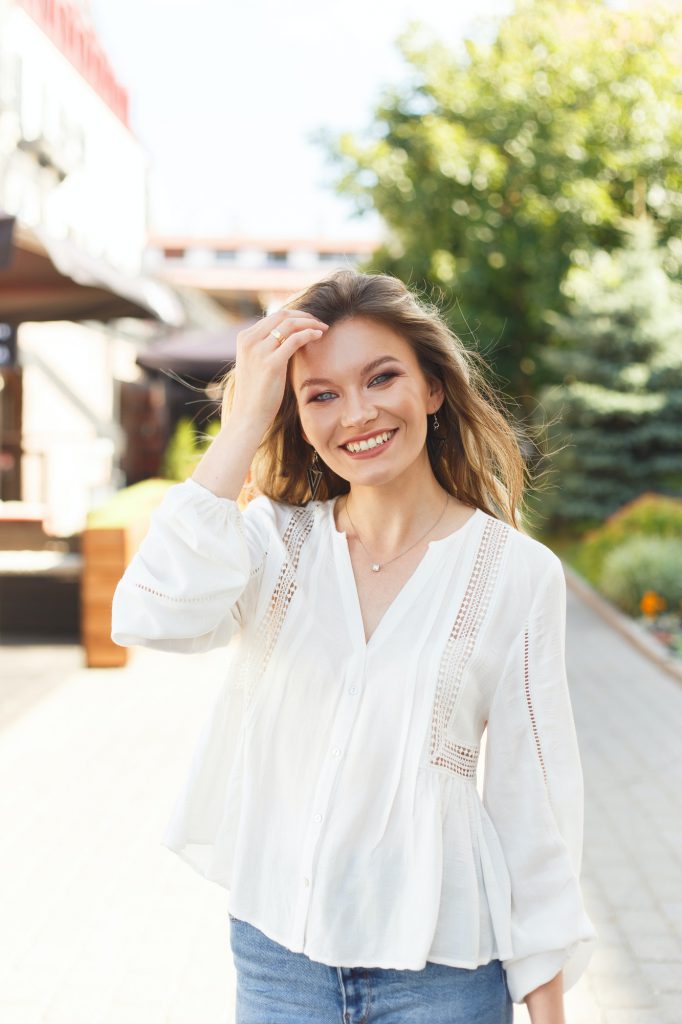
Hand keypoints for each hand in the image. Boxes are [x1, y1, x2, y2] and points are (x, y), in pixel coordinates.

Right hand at [225, 308, 328, 430]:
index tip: (310, 321)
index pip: (273, 317)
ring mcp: (259, 351)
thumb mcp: (256, 364)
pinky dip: (309, 334)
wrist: (248, 416)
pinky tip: (319, 336)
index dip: (295, 315)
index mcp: (244, 338)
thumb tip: (288, 337)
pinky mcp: (271, 363)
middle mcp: (249, 341)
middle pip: (282, 315)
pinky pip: (295, 340)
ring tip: (323, 328)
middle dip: (304, 316)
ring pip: (290, 324)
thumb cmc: (256, 394)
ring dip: (310, 323)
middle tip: (320, 322)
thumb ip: (267, 348)